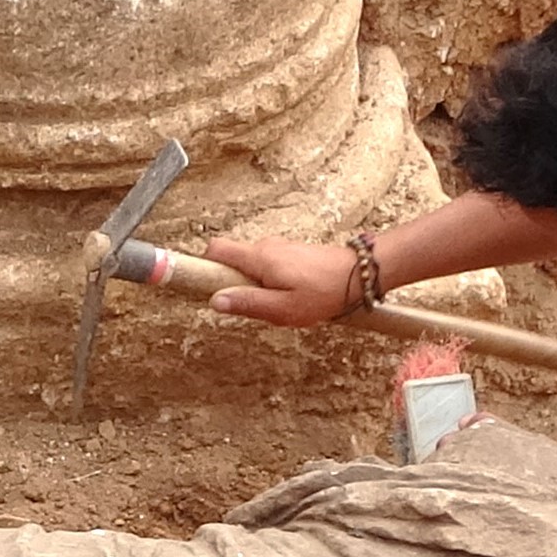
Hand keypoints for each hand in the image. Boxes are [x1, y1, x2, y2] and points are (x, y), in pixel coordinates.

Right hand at [201, 235, 360, 327]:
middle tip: (253, 305)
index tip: (198, 283)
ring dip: (254, 287)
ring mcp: (277, 248)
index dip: (201, 264)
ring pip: (249, 267)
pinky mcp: (289, 253)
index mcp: (259, 258)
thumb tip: (215, 301)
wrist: (358, 275)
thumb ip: (247, 303)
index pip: (215, 250)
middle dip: (233, 284)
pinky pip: (266, 268)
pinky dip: (269, 283)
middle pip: (230, 261)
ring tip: (279, 305)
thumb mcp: (282, 308)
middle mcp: (265, 247)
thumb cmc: (324, 292)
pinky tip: (290, 297)